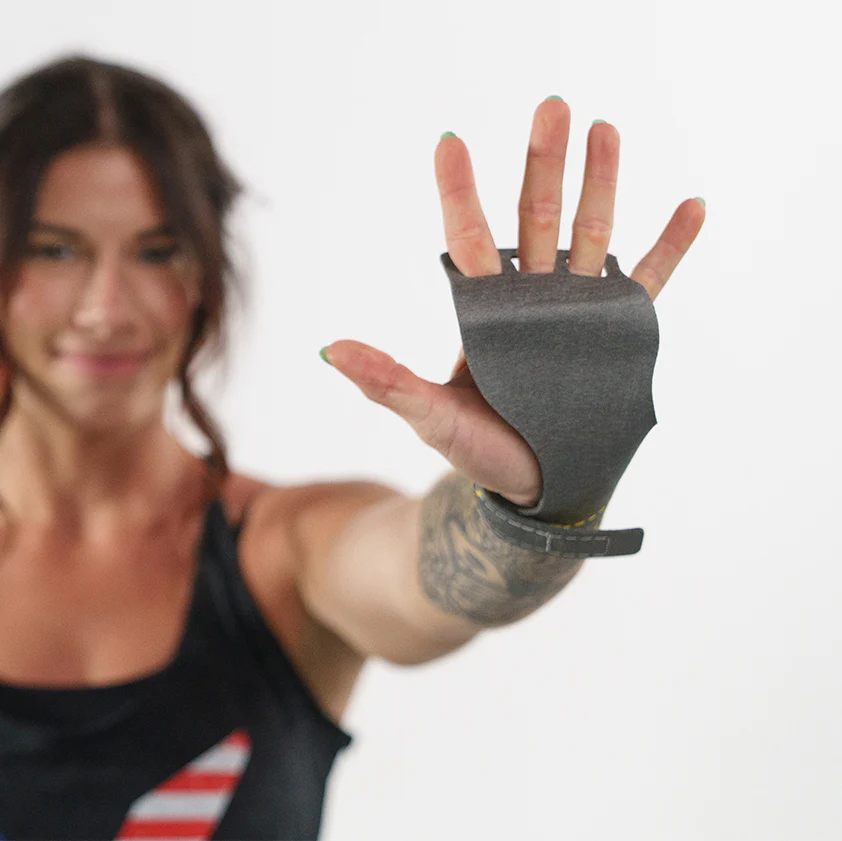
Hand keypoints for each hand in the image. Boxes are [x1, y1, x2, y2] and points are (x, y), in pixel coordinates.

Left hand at [321, 98, 704, 505]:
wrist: (537, 483)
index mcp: (484, 311)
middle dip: (543, 164)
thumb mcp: (429, 417)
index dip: (460, 192)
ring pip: (591, 235)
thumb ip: (387, 382)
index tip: (450, 143)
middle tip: (550, 107)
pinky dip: (669, 247)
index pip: (469, 238)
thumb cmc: (479, 450)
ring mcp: (576, 312)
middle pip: (536, 220)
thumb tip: (328, 350)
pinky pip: (648, 283)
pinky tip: (691, 206)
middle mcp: (530, 299)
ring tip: (605, 130)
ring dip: (601, 184)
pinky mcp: (616, 333)